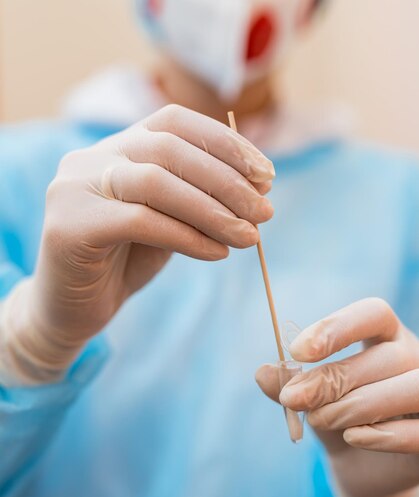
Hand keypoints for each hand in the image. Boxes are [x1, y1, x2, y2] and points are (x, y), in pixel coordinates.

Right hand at [2, 105, 274, 383]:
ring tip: (251, 237)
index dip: (226, 143)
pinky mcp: (69, 227)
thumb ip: (198, 200)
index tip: (266, 175)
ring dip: (213, 210)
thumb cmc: (123, 264)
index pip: (175, 123)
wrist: (71, 312)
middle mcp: (90, 158)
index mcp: (115, 148)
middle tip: (266, 212)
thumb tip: (259, 187)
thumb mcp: (168, 223)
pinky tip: (218, 254)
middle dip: (227, 180)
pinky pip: (141, 222)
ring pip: (156, 182)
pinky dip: (188, 237)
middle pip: (169, 149)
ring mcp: (74, 188)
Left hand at [256, 299, 418, 496]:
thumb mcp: (308, 399)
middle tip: (294, 399)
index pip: (372, 313)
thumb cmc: (338, 418)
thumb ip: (289, 385)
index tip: (297, 351)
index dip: (336, 328)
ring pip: (410, 388)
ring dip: (359, 405)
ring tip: (322, 420)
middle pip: (382, 356)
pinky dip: (384, 435)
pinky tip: (353, 438)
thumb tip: (263, 372)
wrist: (363, 467)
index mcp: (383, 336)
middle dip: (331, 379)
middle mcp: (412, 357)